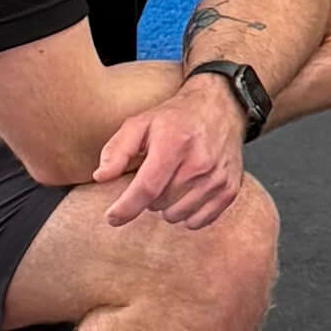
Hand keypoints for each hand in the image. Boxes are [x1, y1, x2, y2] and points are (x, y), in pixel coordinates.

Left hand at [96, 78, 246, 231]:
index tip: (112, 217)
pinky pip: (198, 221)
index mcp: (173, 143)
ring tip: (170, 183)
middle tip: (154, 176)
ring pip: (176, 216)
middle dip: (148, 197)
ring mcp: (216, 178)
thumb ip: (117, 149)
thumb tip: (101, 176)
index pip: (146, 188)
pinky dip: (187, 214)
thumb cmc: (176, 118)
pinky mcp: (229, 190)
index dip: (125, 208)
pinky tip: (186, 194)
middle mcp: (199, 163)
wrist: (220, 109)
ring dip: (166, 207)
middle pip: (159, 204)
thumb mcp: (140, 123)